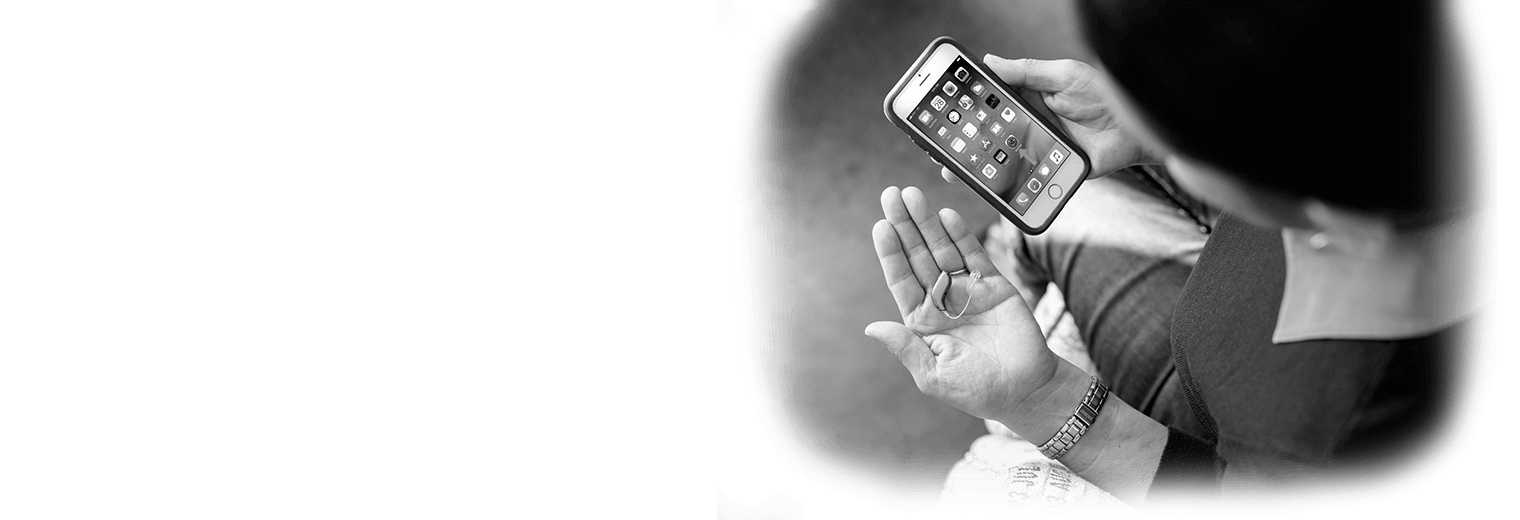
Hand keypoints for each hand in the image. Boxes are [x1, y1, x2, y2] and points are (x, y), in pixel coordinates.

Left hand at [865, 186, 1057, 423]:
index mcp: (922, 321)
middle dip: (905, 225)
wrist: (1026, 392)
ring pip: (944, 249)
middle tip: (891, 195)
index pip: (901, 279)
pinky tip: (946, 215)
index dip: (891, 253)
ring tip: (913, 196)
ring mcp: (968, 291)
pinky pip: (975, 256)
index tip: (880, 226)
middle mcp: (942, 301)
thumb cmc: (977, 390)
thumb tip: (871, 327)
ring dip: (928, 223)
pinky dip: (961, 235)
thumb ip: (905, 347)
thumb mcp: (933, 375)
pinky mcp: (995, 286)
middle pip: (919, 256)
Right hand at [941, 56, 1165, 183]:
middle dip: (964, 145)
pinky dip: (1008, 185)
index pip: (991, 105)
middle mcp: (1031, 126)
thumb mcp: (1063, 75)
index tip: (944, 115)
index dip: (968, 111)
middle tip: (939, 150)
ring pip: (1002, 160)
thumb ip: (1027, 72)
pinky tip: (990, 188)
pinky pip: (1026, 179)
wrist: (1137, 130)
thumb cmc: (1105, 96)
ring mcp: (1040, 150)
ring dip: (979, 167)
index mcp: (1030, 100)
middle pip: (990, 137)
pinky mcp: (1051, 170)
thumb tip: (991, 61)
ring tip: (956, 172)